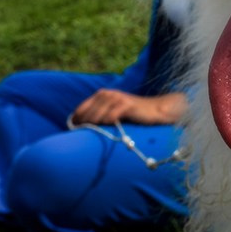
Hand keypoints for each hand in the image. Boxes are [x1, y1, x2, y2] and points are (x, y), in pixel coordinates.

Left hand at [71, 89, 187, 125]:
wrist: (155, 110)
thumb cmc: (132, 115)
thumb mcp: (113, 112)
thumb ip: (98, 115)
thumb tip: (80, 128)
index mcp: (102, 94)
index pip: (81, 109)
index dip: (76, 121)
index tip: (75, 133)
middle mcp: (108, 94)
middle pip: (88, 113)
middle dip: (84, 125)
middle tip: (83, 137)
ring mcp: (117, 98)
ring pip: (98, 114)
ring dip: (94, 126)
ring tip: (95, 134)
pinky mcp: (126, 104)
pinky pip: (112, 115)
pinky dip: (108, 123)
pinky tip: (109, 128)